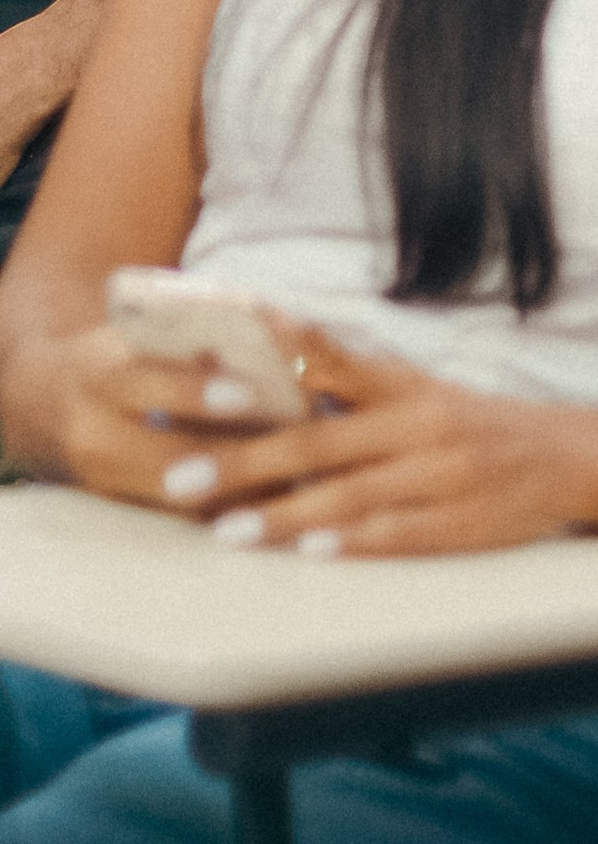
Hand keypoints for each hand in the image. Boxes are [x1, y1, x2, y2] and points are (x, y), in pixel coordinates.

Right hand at [10, 314, 359, 513]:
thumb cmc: (118, 349)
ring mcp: (105, 483)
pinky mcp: (121, 510)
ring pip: (176, 501)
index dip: (197, 391)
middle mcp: (96, 437)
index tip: (249, 393)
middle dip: (230, 459)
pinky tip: (274, 503)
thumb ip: (195, 335)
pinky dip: (226, 511)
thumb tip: (273, 333)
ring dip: (238, 494)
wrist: (48, 398)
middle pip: (166, 458)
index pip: (149, 385)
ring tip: (296, 480)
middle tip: (291, 451)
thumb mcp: (142, 330)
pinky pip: (178, 520)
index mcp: (103, 378)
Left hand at [52, 320, 597, 557]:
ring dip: (283, 513)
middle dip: (245, 458)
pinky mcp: (459, 524)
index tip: (208, 374)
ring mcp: (440, 476)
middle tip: (181, 474)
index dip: (269, 372)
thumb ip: (358, 391)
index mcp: (410, 386)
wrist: (577, 455)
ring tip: (226, 530)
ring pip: (349, 494)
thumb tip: (275, 380)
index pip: (330, 369)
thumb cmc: (483, 426)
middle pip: (321, 439)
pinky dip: (353, 542)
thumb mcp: (425, 393)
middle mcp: (421, 425)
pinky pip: (398, 533)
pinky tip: (312, 551)